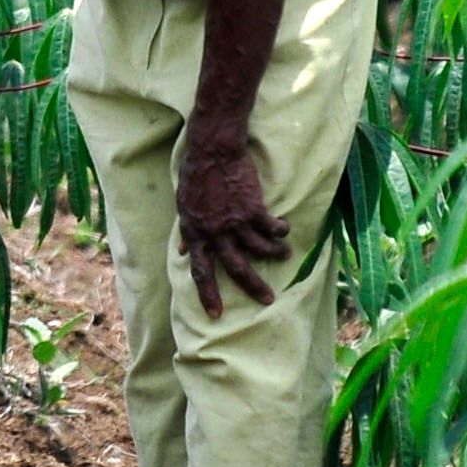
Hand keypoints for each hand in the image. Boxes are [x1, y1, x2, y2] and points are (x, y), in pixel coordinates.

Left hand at [174, 127, 287, 318]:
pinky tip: (284, 229)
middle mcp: (215, 233)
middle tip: (268, 300)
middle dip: (253, 287)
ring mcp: (235, 222)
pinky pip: (272, 229)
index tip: (216, 315)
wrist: (213, 151)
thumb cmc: (196, 175)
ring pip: (260, 250)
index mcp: (195, 234)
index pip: (200, 271)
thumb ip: (187, 230)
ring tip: (285, 255)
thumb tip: (182, 249)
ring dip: (275, 255)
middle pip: (236, 269)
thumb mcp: (184, 206)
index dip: (208, 295)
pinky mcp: (253, 209)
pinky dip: (280, 231)